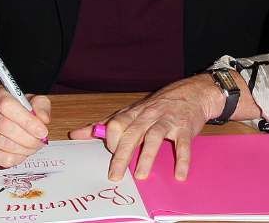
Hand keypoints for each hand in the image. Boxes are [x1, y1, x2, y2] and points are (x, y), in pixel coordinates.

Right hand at [0, 84, 50, 167]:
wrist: (0, 116)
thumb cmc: (17, 108)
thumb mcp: (32, 100)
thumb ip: (40, 105)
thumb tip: (42, 119)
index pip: (6, 105)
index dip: (26, 121)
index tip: (42, 131)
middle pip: (4, 126)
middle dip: (27, 138)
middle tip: (40, 141)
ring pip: (1, 143)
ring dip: (23, 149)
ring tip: (34, 146)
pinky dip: (15, 158)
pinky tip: (22, 152)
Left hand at [70, 74, 221, 181]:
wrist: (192, 93)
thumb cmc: (158, 106)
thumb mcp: (130, 112)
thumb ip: (104, 125)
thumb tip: (75, 134)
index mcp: (134, 113)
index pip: (116, 124)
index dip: (111, 139)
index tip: (110, 154)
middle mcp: (149, 116)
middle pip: (132, 133)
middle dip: (122, 155)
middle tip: (115, 175)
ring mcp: (168, 121)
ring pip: (154, 137)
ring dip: (147, 156)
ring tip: (140, 175)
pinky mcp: (185, 128)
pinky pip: (183, 145)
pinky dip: (182, 160)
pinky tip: (179, 174)